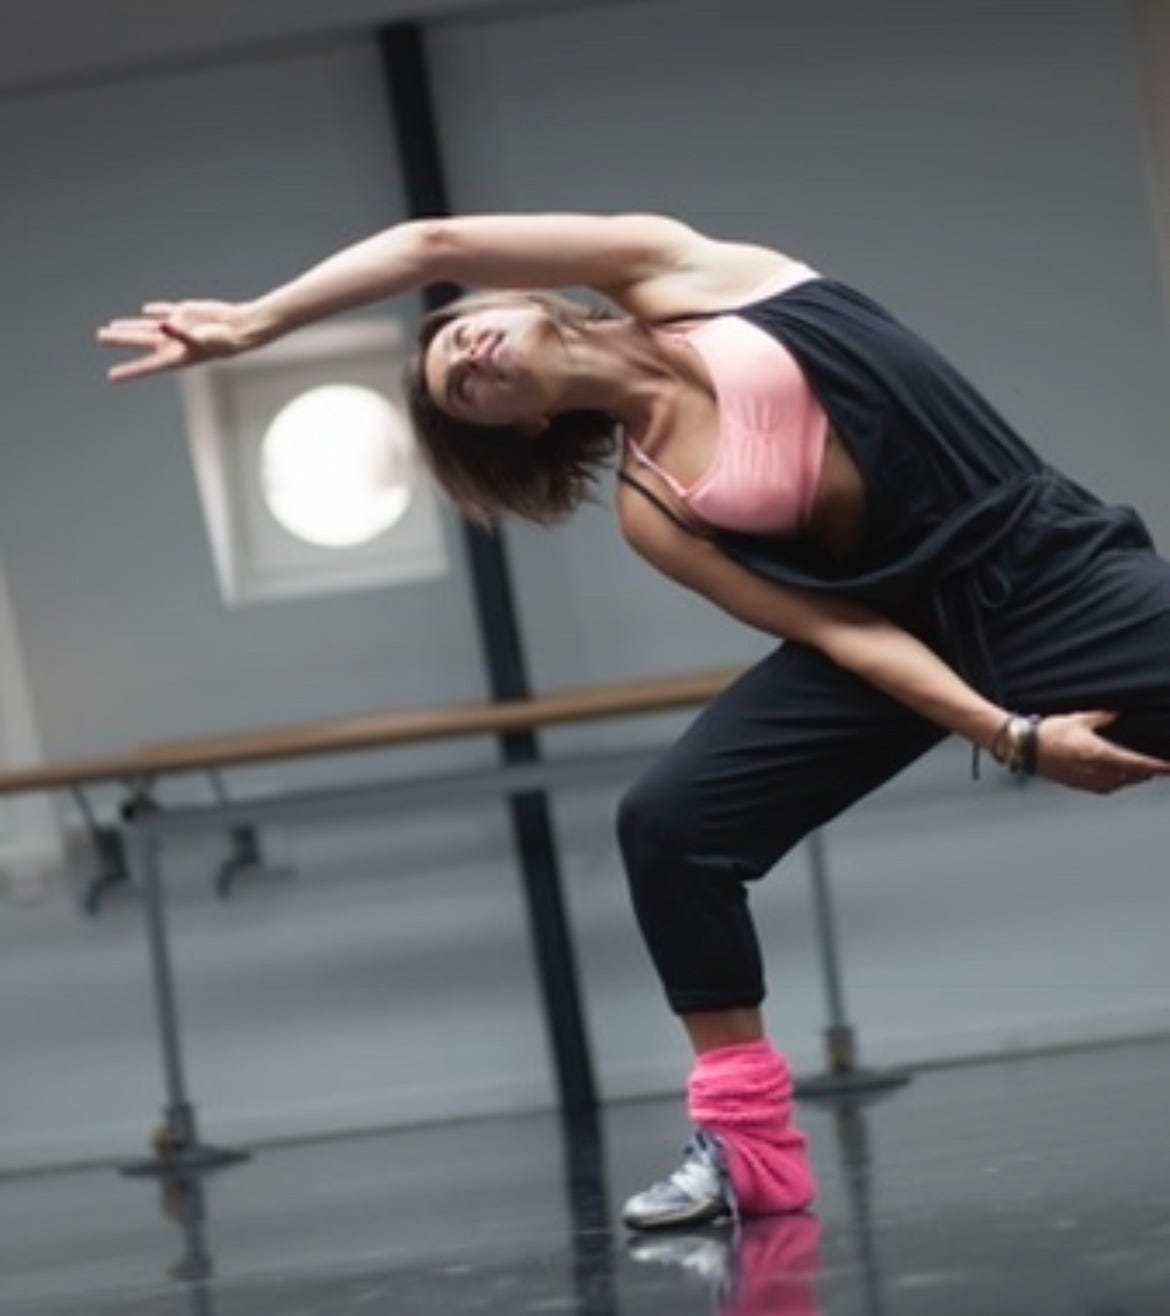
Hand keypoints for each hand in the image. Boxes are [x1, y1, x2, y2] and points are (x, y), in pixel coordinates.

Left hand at [96, 300, 259, 381]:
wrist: (242, 329)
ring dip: (130, 326)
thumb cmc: (225, 341)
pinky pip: (166, 312)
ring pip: (147, 327)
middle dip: (119, 339)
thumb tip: (162, 322)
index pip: (146, 365)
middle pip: (140, 341)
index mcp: (176, 356)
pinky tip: (145, 311)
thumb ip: (180, 332)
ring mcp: (178, 328)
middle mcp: (174, 343)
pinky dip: (155, 311)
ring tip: (112, 326)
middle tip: (100, 337)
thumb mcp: (202, 339)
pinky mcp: (186, 314)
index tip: (111, 377)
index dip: (129, 371)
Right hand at [1033, 710, 1169, 793]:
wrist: (1024, 747)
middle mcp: (1094, 770)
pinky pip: (1104, 789)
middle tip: (1157, 768)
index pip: (1136, 763)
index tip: (1167, 767)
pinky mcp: (1076, 784)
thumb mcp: (1079, 719)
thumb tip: (1117, 715)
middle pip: (1131, 777)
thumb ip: (1102, 718)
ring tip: (1140, 774)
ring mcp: (1086, 780)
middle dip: (1146, 773)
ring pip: (1119, 785)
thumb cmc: (1047, 733)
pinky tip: (1116, 780)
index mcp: (1098, 753)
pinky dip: (1115, 785)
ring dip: (1132, 780)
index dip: (1155, 766)